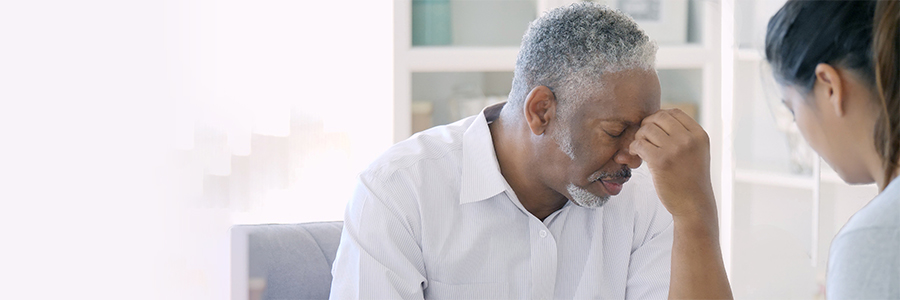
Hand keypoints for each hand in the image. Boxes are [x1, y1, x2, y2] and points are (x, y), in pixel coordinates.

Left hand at [632, 109, 733, 299]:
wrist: (694, 206)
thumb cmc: (691, 180)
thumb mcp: (696, 153)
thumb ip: (682, 135)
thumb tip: (655, 118)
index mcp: (699, 135)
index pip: (674, 112)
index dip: (659, 117)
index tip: (653, 130)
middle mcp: (689, 139)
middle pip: (659, 117)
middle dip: (647, 125)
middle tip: (643, 139)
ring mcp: (676, 149)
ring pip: (647, 129)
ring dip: (639, 137)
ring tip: (640, 149)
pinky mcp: (661, 161)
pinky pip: (640, 144)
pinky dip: (634, 148)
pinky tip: (637, 156)